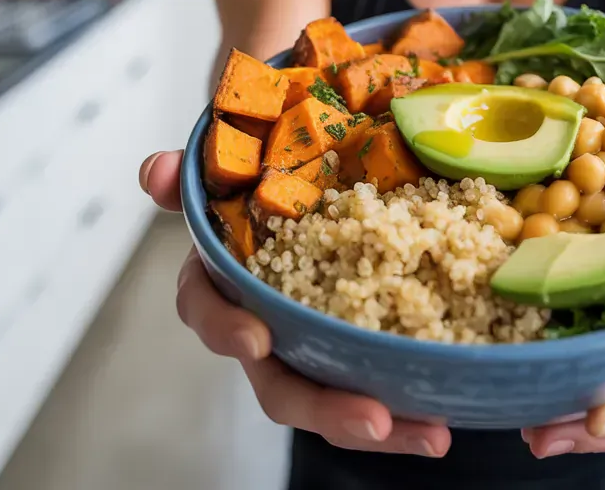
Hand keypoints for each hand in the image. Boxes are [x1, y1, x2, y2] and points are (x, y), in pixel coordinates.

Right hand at [138, 151, 450, 457]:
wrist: (301, 185)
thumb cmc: (262, 188)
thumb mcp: (229, 171)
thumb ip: (194, 175)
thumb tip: (158, 171)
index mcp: (226, 281)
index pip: (209, 310)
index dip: (226, 327)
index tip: (255, 340)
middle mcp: (266, 324)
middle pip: (282, 382)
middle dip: (325, 408)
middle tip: (372, 420)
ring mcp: (312, 341)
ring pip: (334, 396)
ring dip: (380, 424)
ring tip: (429, 434)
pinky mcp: (355, 342)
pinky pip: (376, 380)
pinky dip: (408, 404)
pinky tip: (446, 418)